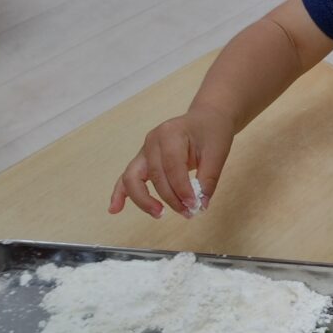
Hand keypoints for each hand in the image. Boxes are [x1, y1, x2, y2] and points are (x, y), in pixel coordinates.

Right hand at [109, 106, 234, 217]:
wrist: (206, 119)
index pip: (172, 166)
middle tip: (187, 212)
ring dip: (143, 199)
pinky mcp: (143, 159)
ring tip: (159, 213)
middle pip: (154, 175)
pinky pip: (127, 177)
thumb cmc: (211, 133)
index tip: (194, 205)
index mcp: (171, 133)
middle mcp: (153, 140)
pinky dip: (120, 194)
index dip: (182, 189)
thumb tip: (200, 206)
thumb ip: (208, 180)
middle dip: (170, 198)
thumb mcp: (217, 154)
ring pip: (133, 178)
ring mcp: (145, 150)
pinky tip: (115, 209)